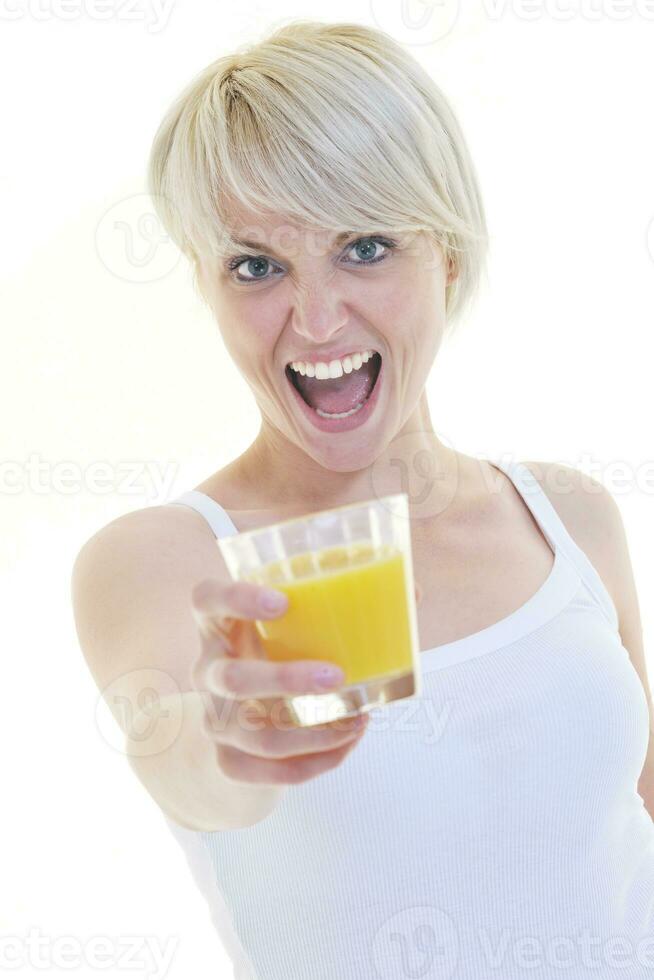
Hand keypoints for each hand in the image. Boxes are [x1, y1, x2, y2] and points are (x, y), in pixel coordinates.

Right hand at [190, 578, 370, 786]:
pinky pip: (272, 772)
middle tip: (335, 676)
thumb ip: (341, 602)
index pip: (206, 599)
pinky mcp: (229, 760)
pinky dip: (317, 762)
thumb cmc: (278, 650)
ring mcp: (214, 718)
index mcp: (218, 622)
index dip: (236, 598)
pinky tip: (347, 741)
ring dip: (312, 733)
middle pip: (231, 679)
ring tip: (358, 718)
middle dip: (285, 680)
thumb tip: (411, 591)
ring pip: (255, 734)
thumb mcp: (293, 623)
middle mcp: (208, 669)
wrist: (241, 719)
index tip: (282, 601)